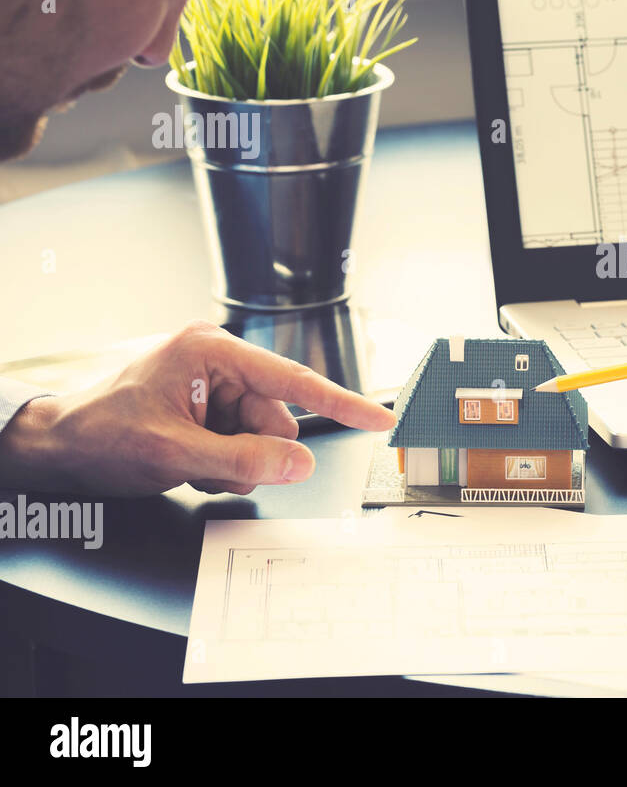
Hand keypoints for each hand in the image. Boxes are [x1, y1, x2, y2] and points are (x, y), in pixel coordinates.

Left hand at [0, 321, 395, 496]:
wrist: (55, 451)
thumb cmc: (99, 434)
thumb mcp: (175, 452)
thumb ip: (245, 458)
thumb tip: (301, 461)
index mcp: (211, 352)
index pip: (292, 380)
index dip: (342, 402)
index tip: (380, 417)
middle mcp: (217, 362)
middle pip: (276, 418)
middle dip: (253, 452)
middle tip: (210, 467)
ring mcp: (212, 387)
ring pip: (262, 437)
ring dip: (236, 463)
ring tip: (191, 466)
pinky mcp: (207, 409)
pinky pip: (243, 445)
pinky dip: (224, 464)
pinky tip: (190, 464)